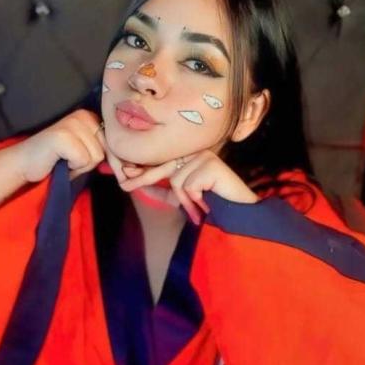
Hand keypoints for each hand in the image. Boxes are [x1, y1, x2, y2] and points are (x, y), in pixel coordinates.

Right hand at [15, 109, 104, 182]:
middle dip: (87, 163)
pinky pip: (83, 160)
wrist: (26, 164)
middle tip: (68, 159)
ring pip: (95, 157)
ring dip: (79, 166)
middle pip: (104, 151)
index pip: (112, 145)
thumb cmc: (58, 161)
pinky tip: (58, 161)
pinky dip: (71, 168)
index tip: (79, 157)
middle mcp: (82, 115)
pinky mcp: (62, 136)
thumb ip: (104, 151)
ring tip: (63, 160)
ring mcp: (72, 124)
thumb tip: (127, 164)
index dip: (98, 158)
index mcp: (90, 117)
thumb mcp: (86, 153)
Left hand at [118, 151, 258, 223]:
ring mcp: (204, 157)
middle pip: (165, 167)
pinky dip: (194, 200)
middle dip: (144, 178)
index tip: (124, 174)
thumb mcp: (184, 196)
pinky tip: (207, 203)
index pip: (163, 162)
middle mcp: (197, 153)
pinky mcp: (209, 165)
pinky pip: (188, 186)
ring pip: (176, 181)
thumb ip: (166, 189)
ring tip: (199, 209)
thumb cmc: (212, 203)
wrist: (240, 212)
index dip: (144, 170)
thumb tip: (139, 185)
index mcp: (190, 157)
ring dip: (185, 200)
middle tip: (124, 184)